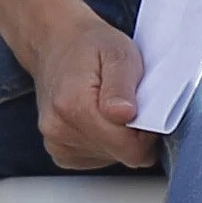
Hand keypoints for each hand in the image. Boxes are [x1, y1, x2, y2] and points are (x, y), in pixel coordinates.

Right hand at [21, 3, 153, 170]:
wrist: (54, 43)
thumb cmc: (89, 46)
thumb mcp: (118, 52)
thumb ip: (122, 85)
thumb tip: (124, 115)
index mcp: (74, 105)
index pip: (131, 149)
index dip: (148, 132)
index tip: (144, 109)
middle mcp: (58, 128)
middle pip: (122, 155)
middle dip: (134, 134)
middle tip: (128, 103)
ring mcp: (55, 142)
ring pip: (112, 159)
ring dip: (119, 138)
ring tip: (110, 106)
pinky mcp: (58, 151)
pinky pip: (97, 159)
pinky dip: (105, 143)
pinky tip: (98, 118)